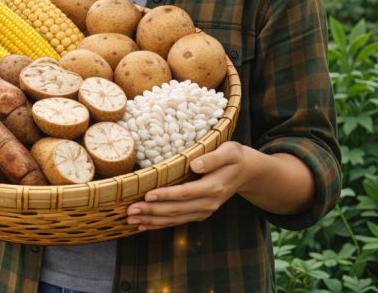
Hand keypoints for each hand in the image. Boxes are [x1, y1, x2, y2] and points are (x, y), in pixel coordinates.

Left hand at [126, 141, 249, 230]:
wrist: (247, 172)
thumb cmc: (234, 157)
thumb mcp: (230, 151)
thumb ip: (213, 158)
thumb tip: (195, 165)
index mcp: (214, 187)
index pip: (185, 193)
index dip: (166, 195)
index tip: (147, 194)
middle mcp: (209, 203)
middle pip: (176, 210)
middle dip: (151, 211)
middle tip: (129, 211)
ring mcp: (204, 210)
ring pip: (174, 219)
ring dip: (152, 220)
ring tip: (131, 220)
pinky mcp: (199, 213)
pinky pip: (177, 221)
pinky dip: (159, 224)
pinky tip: (143, 225)